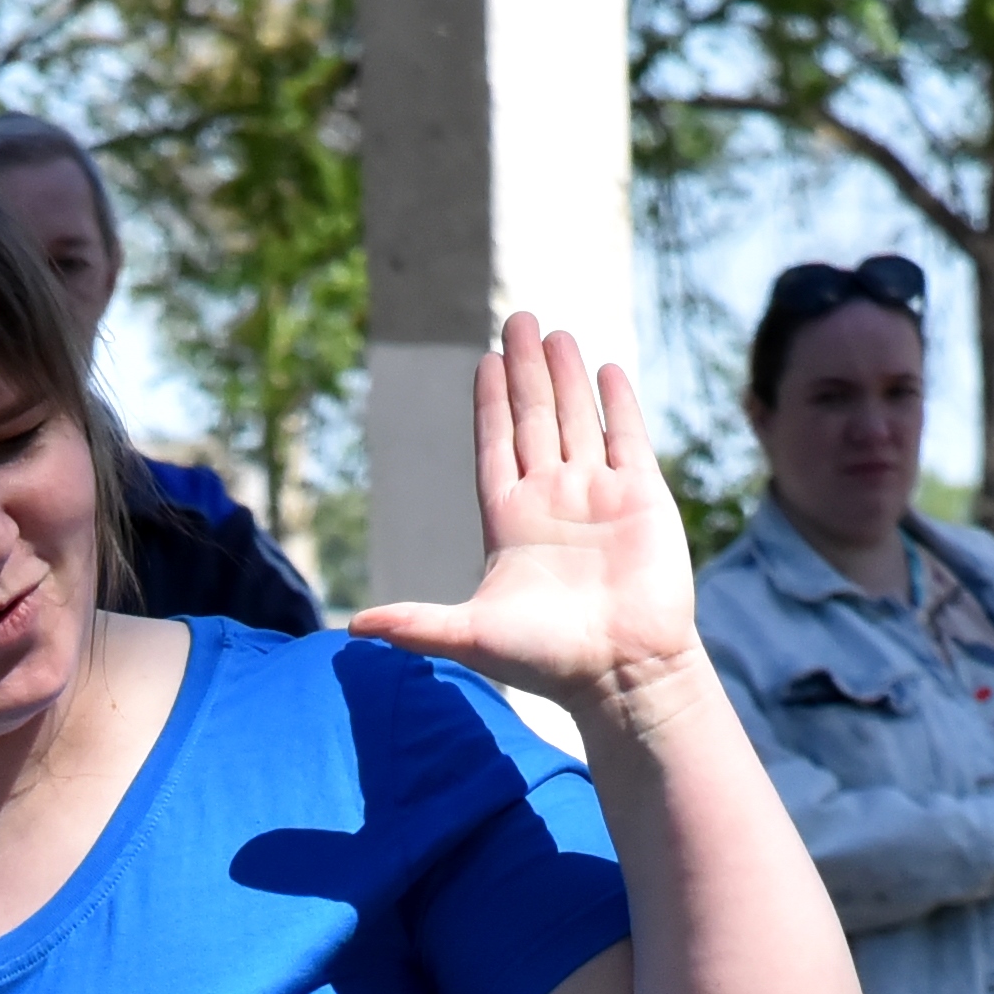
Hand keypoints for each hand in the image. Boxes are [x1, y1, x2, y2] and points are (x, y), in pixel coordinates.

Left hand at [348, 312, 707, 710]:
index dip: (489, 404)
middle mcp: (552, 501)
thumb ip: (415, 623)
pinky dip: (617, 403)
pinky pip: (627, 437)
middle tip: (517, 319)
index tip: (484, 361)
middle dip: (525, 371)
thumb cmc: (548, 661)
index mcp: (509, 522)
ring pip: (578, 420)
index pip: (494, 447)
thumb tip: (351, 627)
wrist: (624, 674)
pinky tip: (605, 368)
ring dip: (566, 377)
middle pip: (533, 420)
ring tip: (555, 332)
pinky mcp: (642, 497)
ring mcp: (598, 496)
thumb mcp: (471, 637)